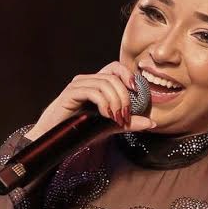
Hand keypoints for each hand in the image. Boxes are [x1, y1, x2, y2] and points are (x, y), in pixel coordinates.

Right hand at [24, 61, 154, 140]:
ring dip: (116, 102)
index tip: (137, 91)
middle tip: (126, 115)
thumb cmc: (81, 131)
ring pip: (105, 83)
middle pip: (113, 77)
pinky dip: (104, 103)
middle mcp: (87, 80)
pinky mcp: (70, 94)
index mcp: (96, 83)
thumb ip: (129, 123)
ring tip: (117, 118)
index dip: (128, 74)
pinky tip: (106, 116)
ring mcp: (78, 85)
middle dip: (125, 96)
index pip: (115, 68)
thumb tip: (152, 123)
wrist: (55, 140)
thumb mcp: (110, 126)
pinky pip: (93, 91)